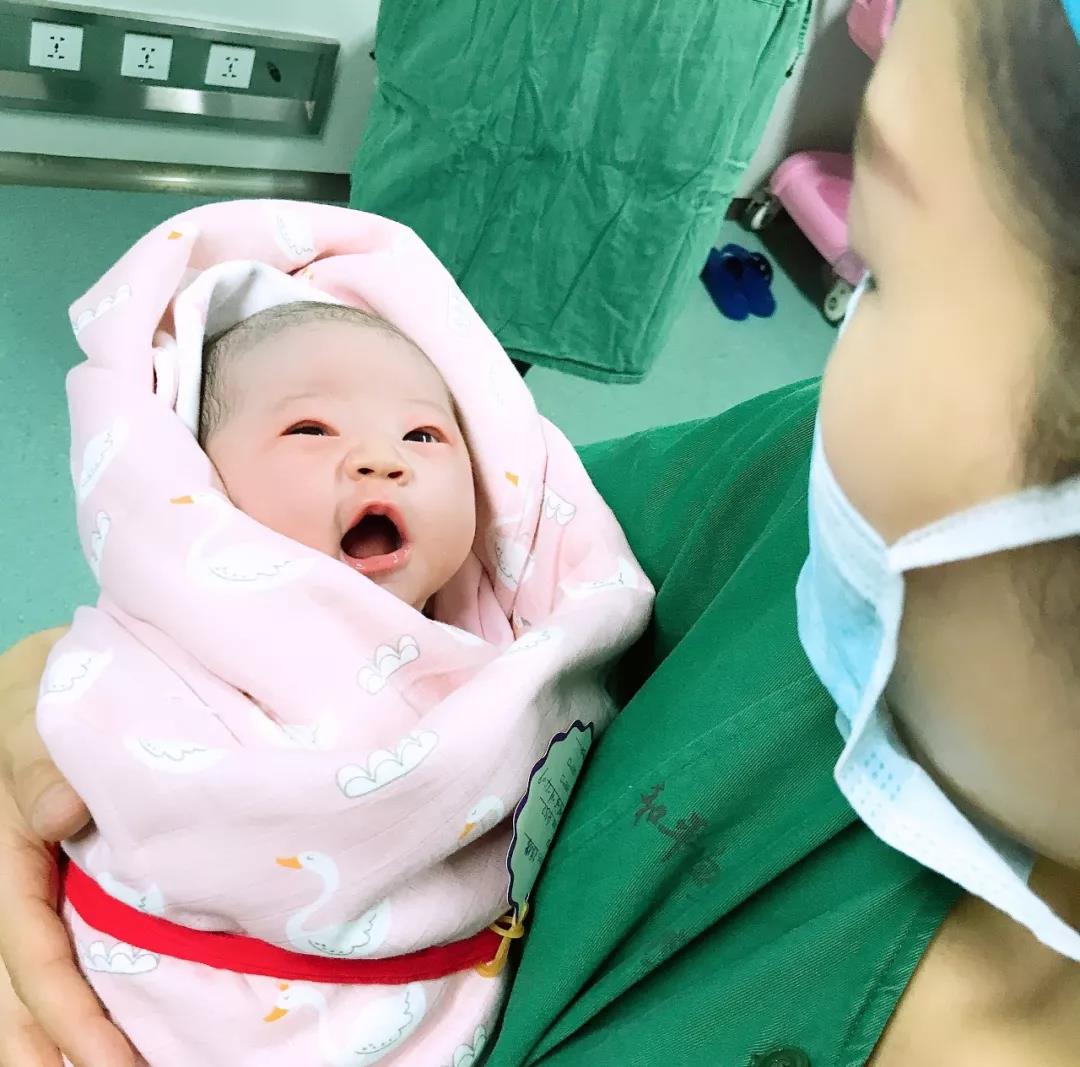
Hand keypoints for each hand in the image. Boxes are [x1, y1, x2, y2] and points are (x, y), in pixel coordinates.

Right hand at [0, 629, 135, 1066]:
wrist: (57, 675)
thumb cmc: (44, 691)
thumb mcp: (31, 710)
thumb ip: (35, 756)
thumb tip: (54, 816)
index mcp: (2, 856)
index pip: (32, 956)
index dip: (68, 1017)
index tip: (112, 1065)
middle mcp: (13, 885)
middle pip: (20, 993)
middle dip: (54, 1055)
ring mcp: (34, 887)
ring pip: (34, 982)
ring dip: (60, 1040)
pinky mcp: (65, 878)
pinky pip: (65, 947)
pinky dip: (80, 996)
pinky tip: (115, 1030)